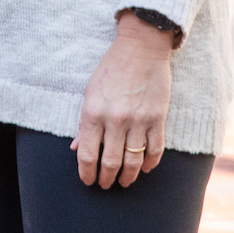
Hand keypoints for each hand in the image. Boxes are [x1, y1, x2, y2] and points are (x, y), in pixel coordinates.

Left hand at [70, 12, 173, 188]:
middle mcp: (114, 120)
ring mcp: (138, 121)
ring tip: (123, 182)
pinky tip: (145, 168)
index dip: (86, 173)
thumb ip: (84, 123)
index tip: (88, 181)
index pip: (87, 155)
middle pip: (110, 163)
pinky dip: (150, 163)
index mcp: (93, 113)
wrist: (140, 48)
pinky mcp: (157, 118)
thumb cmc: (111, 68)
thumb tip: (76, 148)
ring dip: (128, 177)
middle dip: (106, 178)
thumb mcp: (90, 92)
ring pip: (133, 162)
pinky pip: (155, 150)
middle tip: (105, 184)